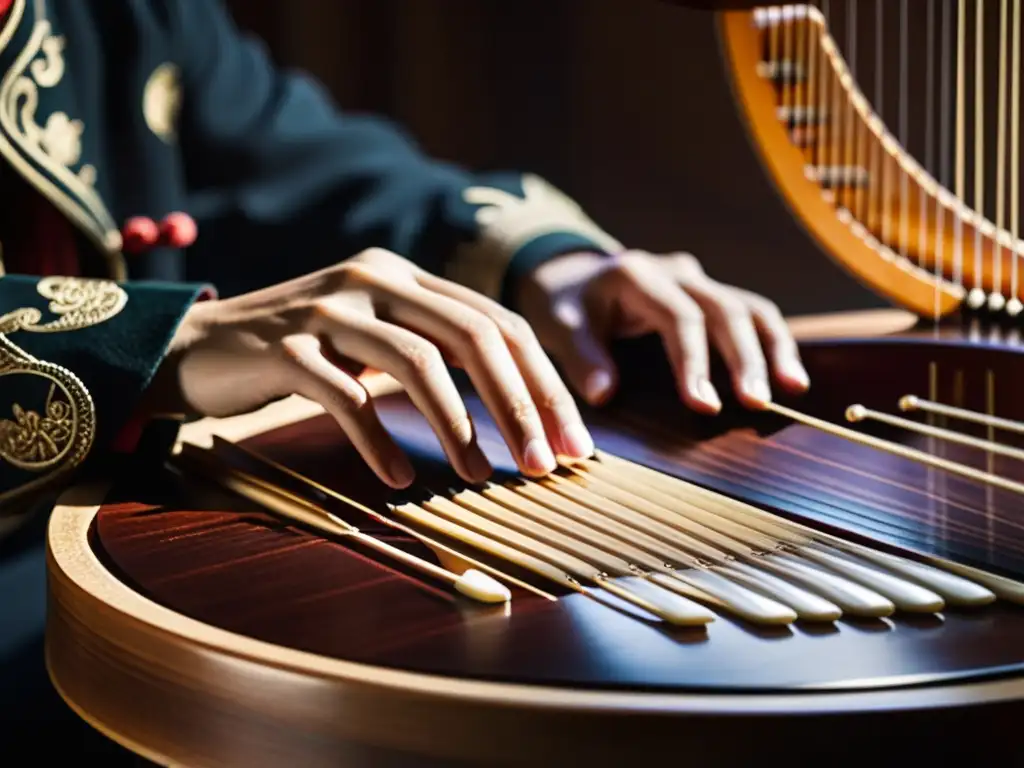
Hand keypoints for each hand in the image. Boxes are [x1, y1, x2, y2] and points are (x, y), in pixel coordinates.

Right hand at [155, 249, 594, 487]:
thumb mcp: (375, 338)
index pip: (498, 322)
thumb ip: (435, 352)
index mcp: (406, 276)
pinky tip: (400, 476)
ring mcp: (326, 308)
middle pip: (472, 334)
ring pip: (415, 360)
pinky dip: (378, 439)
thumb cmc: (306, 354)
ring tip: (482, 478)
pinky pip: (345, 394)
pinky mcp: (283, 347)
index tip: (572, 441)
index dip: (544, 383)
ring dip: (459, 424)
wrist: (199, 348)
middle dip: (518, 404)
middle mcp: (374, 278)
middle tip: (546, 464)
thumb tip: (519, 412)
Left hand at [516, 250, 809, 411]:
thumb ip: (581, 357)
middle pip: (725, 309)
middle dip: (745, 357)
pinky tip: (788, 377)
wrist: (569, 277)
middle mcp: (676, 272)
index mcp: (637, 275)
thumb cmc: (563, 306)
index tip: (703, 405)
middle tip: (756, 403)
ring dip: (773, 348)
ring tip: (791, 389)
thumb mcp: (558, 325)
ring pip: (749, 306)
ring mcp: (698, 281)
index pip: (679, 317)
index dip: (695, 361)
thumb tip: (605, 393)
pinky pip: (750, 314)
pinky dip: (772, 343)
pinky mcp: (709, 296)